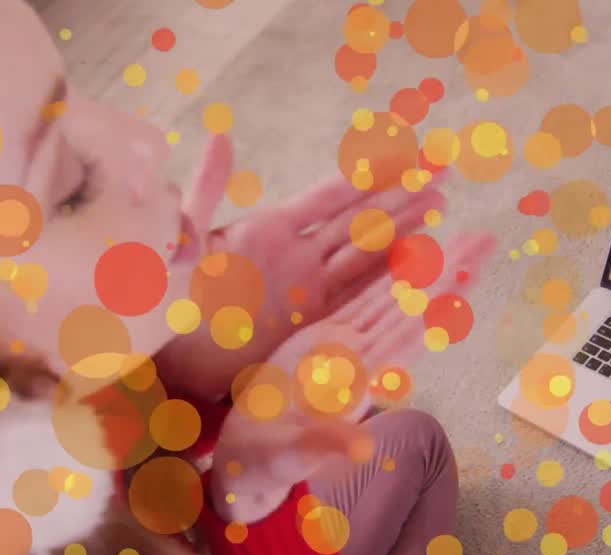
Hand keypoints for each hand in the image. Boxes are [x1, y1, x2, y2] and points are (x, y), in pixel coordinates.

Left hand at [156, 135, 447, 398]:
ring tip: (441, 209)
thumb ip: (205, 193)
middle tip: (442, 177)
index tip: (404, 154)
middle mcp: (296, 255)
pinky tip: (421, 268)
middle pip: (358, 221)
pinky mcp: (313, 322)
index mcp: (268, 229)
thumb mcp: (182, 243)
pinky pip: (360, 296)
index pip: (329, 196)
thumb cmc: (168, 302)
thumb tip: (219, 135)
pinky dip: (391, 282)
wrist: (169, 364)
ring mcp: (308, 289)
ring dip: (404, 234)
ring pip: (368, 256)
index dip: (366, 175)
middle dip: (400, 199)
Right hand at [210, 230, 495, 522]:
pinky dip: (384, 275)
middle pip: (412, 308)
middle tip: (486, 240)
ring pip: (393, 299)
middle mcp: (361, 358)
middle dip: (448, 274)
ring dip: (427, 270)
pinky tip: (407, 254)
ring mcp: (346, 346)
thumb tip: (362, 448)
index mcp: (356, 378)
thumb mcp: (291, 454)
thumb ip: (324, 445)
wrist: (249, 457)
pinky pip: (360, 299)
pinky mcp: (325, 338)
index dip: (435, 302)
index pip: (405, 332)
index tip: (467, 273)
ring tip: (462, 238)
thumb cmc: (266, 460)